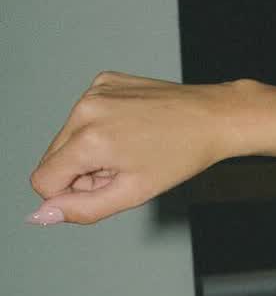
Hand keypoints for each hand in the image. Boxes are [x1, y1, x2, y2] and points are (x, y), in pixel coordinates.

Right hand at [28, 72, 251, 224]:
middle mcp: (85, 109)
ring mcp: (94, 91)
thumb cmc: (180, 157)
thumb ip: (82, 209)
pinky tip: (134, 128)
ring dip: (92, 151)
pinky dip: (102, 127)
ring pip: (67, 137)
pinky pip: (85, 115)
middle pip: (53, 158)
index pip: (43, 180)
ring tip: (132, 148)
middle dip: (82, 172)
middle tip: (125, 169)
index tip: (105, 187)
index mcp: (89, 140)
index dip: (70, 193)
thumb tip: (41, 214)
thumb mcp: (132, 194)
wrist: (214, 117)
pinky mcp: (105, 80)